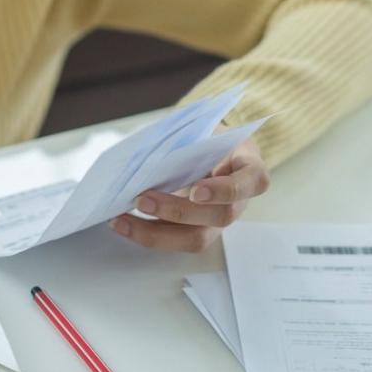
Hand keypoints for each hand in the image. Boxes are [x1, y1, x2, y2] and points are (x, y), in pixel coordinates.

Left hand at [109, 125, 269, 251]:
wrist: (211, 150)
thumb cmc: (209, 138)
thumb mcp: (206, 131)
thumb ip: (188, 141)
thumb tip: (145, 153)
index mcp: (250, 170)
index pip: (249, 184)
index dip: (223, 191)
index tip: (196, 191)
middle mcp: (239, 202)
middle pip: (219, 216)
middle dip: (177, 211)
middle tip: (141, 200)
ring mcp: (219, 221)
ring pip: (196, 239)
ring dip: (155, 232)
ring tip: (121, 220)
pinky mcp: (198, 231)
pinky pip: (176, 240)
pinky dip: (146, 234)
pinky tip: (122, 224)